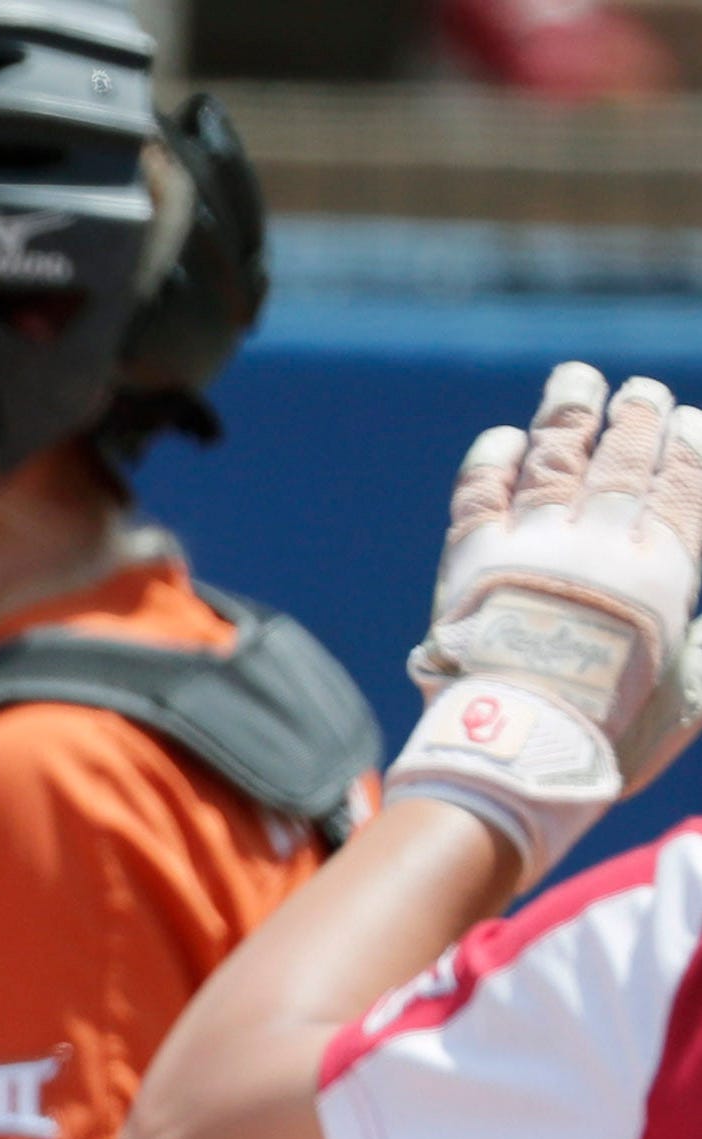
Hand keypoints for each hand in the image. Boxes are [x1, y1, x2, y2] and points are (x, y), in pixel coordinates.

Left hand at [393, 362, 701, 884]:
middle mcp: (604, 539)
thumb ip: (700, 653)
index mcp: (665, 570)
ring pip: (557, 454)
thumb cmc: (609, 734)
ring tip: (575, 381)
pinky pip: (484, 488)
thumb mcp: (682, 694)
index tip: (686, 421)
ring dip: (569, 412)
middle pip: (624, 457)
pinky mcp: (475, 553)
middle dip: (633, 418)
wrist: (522, 742)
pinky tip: (504, 440)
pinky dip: (494, 458)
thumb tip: (700, 630)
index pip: (684, 485)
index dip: (686, 447)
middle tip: (636, 392)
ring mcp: (537, 539)